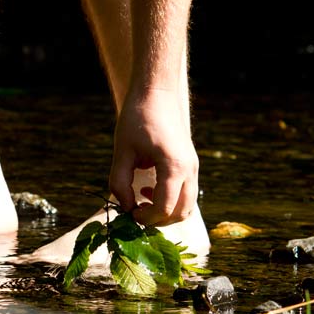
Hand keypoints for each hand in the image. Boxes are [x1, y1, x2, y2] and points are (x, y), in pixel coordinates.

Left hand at [109, 88, 198, 226]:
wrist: (157, 93)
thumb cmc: (137, 118)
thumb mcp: (122, 151)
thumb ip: (120, 182)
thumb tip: (125, 207)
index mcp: (174, 166)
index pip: (165, 208)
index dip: (146, 217)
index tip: (129, 212)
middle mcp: (189, 169)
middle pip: (181, 213)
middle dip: (158, 220)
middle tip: (135, 212)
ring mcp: (193, 167)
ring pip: (187, 206)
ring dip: (166, 212)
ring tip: (142, 199)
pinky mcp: (191, 164)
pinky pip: (186, 193)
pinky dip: (171, 200)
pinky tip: (149, 188)